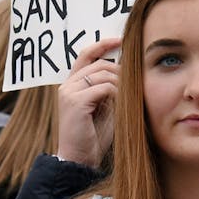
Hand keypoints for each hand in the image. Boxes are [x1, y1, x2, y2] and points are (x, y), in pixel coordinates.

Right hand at [57, 37, 120, 165]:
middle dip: (120, 72)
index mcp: (71, 85)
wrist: (78, 158)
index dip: (102, 45)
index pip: (85, 55)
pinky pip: (104, 88)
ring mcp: (69, 93)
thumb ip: (108, 88)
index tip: (119, 40)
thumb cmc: (93, 136)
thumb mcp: (103, 107)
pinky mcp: (76, 102)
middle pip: (100, 64)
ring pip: (103, 74)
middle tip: (131, 86)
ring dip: (120, 84)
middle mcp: (67, 86)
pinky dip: (117, 94)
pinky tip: (120, 106)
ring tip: (126, 99)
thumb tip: (126, 70)